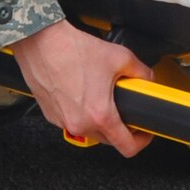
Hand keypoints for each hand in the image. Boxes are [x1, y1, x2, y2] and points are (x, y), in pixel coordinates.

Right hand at [12, 20, 152, 155]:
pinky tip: (81, 90)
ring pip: (89, 130)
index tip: (144, 131)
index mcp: (100, 115)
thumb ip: (141, 72)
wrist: (42, 42)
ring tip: (99, 93)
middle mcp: (80, 124)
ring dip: (98, 117)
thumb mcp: (120, 57)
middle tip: (123, 106)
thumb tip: (147, 78)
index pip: (128, 147)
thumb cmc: (73, 50)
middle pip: (109, 139)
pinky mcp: (50, 115)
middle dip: (120, 125)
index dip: (142, 140)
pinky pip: (72, 120)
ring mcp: (63, 121)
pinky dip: (80, 111)